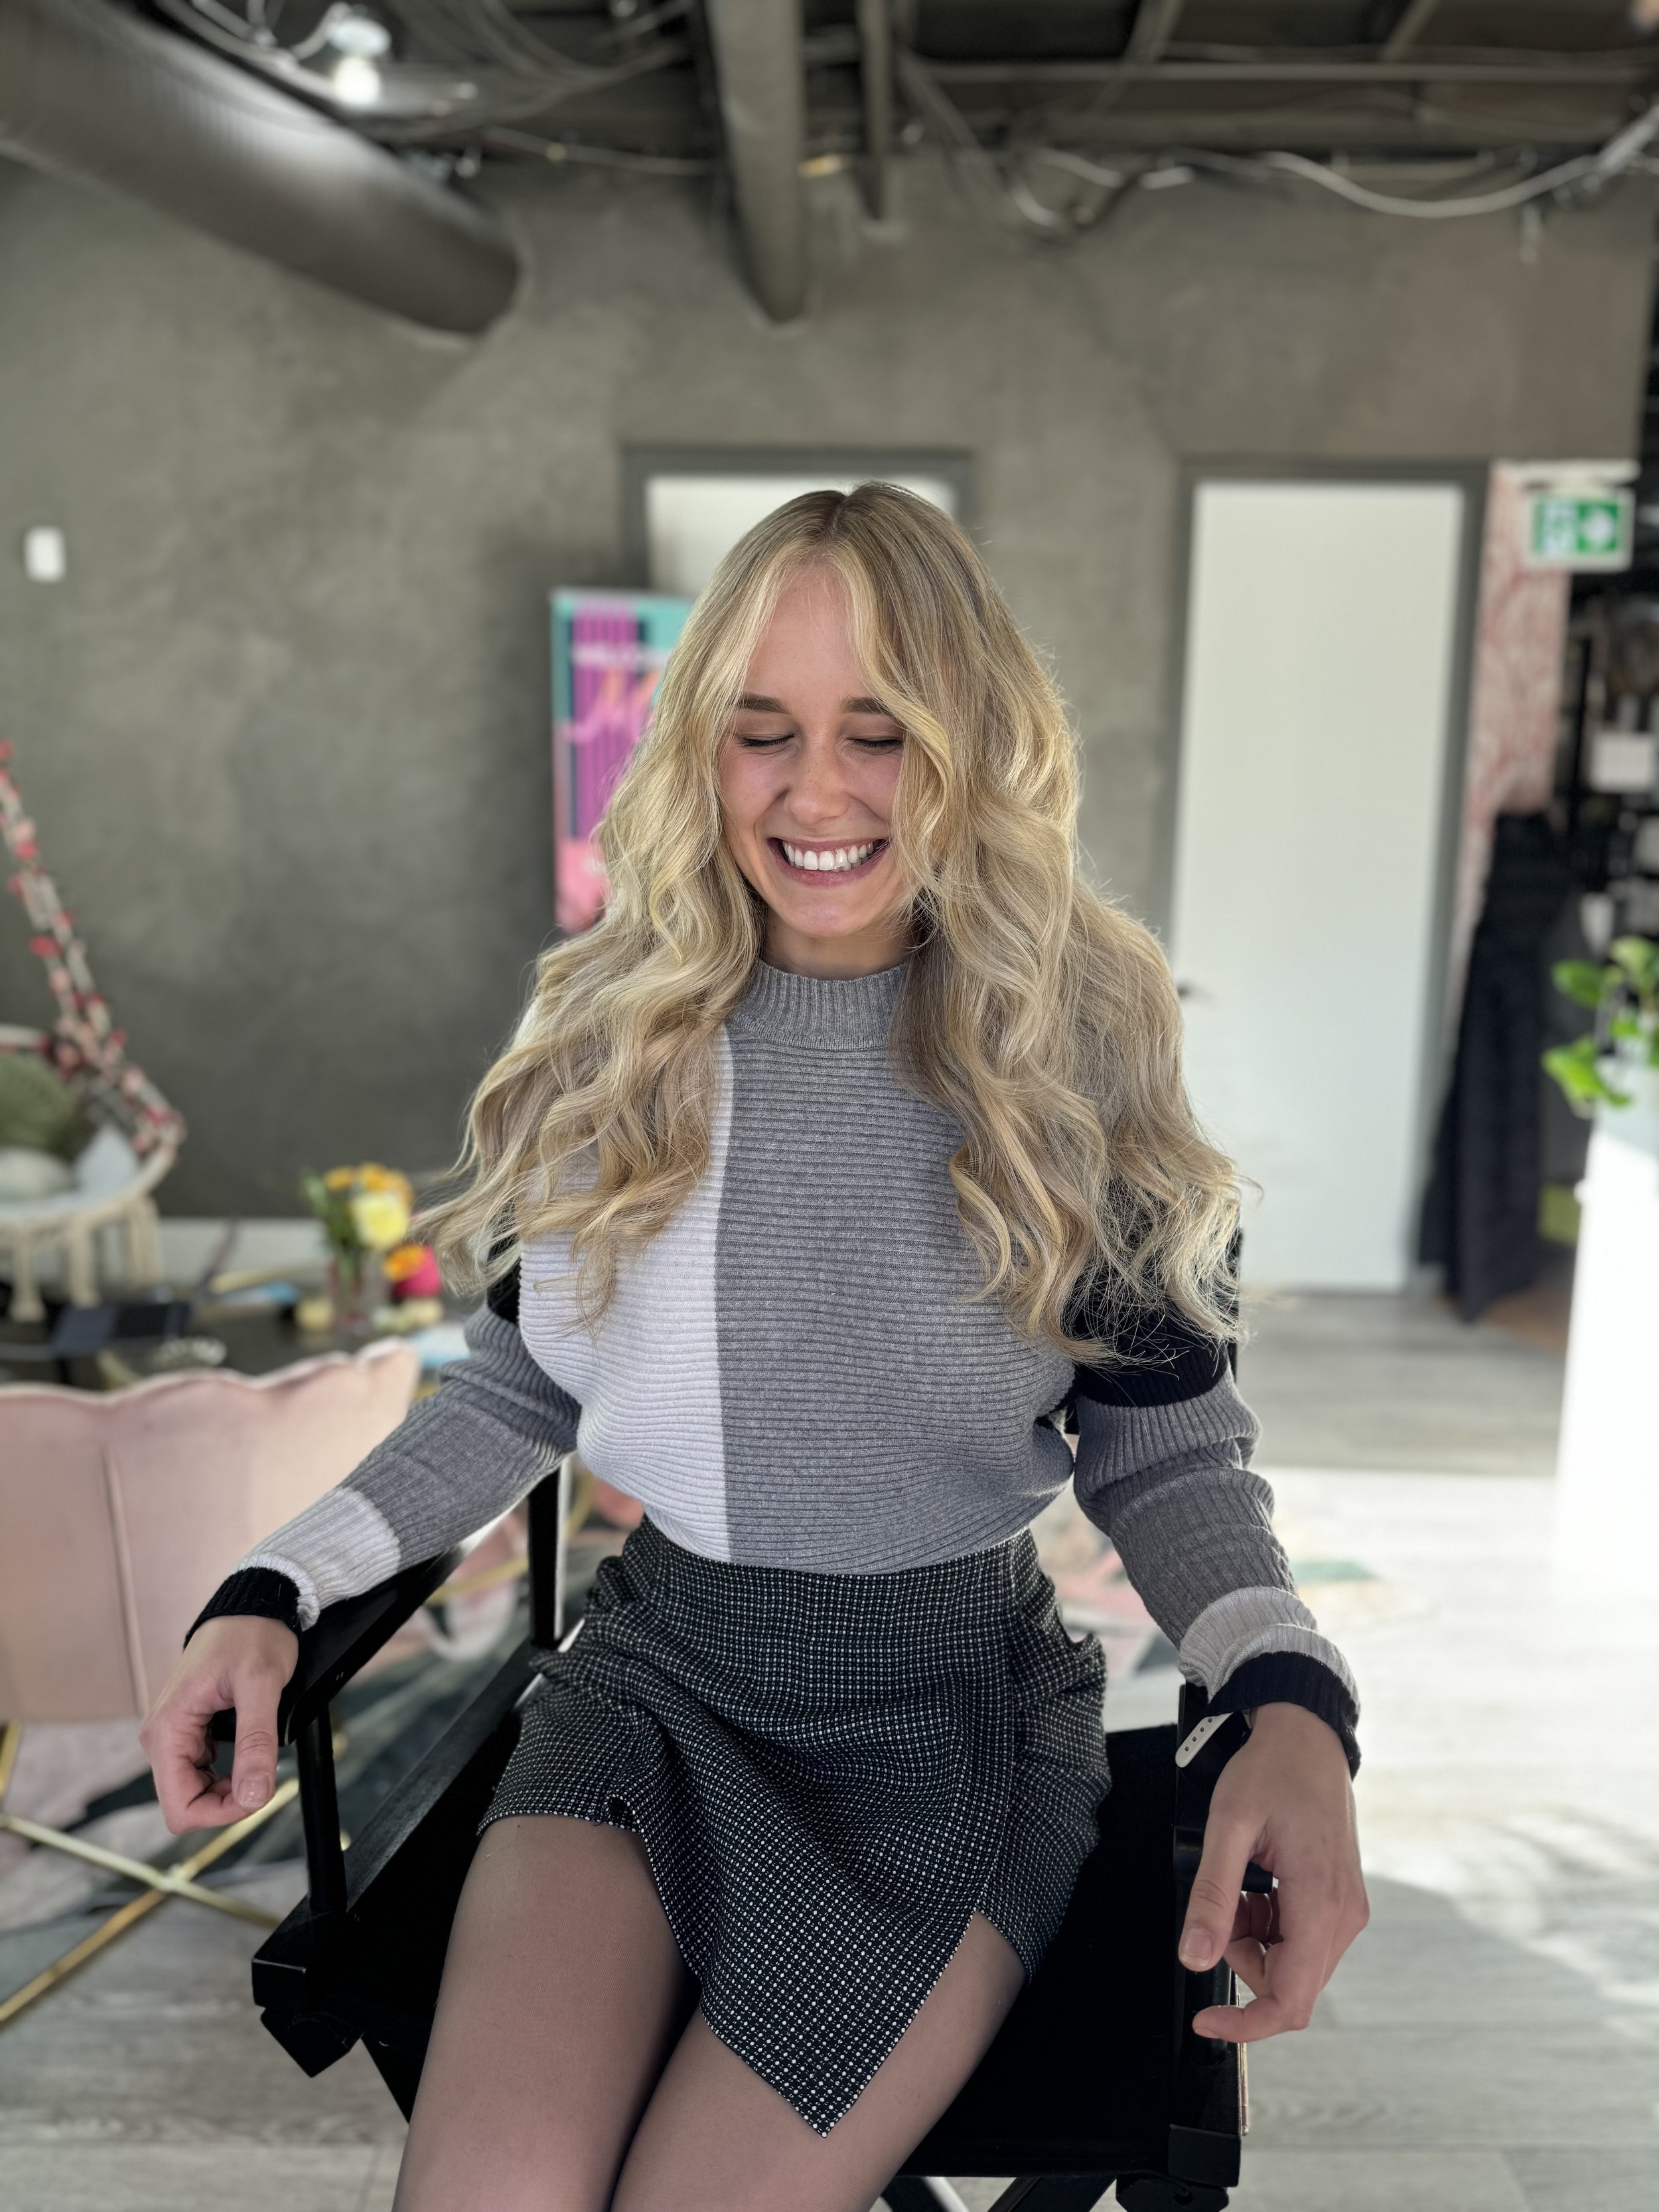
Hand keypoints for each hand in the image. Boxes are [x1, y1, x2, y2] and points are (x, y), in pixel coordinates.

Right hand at [139, 1615, 299, 1832]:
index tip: (258, 1795)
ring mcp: (172, 1735)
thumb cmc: (252, 1635)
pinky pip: (198, 1773)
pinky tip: (247, 1757)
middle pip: (184, 1804)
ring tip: (258, 1763)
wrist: (250, 1606)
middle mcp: (160, 1736)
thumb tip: (252, 1796)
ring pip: (192, 1791)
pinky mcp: (187, 1732)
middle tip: (263, 1778)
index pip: (180, 1807)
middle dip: (225, 1803)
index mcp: (167, 1729)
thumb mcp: (262, 1685)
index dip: (220, 1814)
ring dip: (226, 1790)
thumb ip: (256, 1743)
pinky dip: (225, 1776)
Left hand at [1176, 1701, 1366, 2041]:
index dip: (1247, 2024)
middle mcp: (1344, 1916)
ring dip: (1251, 1940)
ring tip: (1238, 1882)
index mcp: (1322, 1904)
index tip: (1207, 2021)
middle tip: (1219, 1907)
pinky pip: (1299, 1941)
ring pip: (1290, 1964)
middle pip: (1286, 1984)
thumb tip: (1193, 1958)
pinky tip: (1257, 1883)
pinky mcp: (1339, 1903)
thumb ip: (1212, 1896)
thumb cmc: (1271, 1771)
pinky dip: (1266, 1925)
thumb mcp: (1228, 1826)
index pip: (1291, 2002)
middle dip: (1241, 1959)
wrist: (1307, 1737)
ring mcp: (1346, 1911)